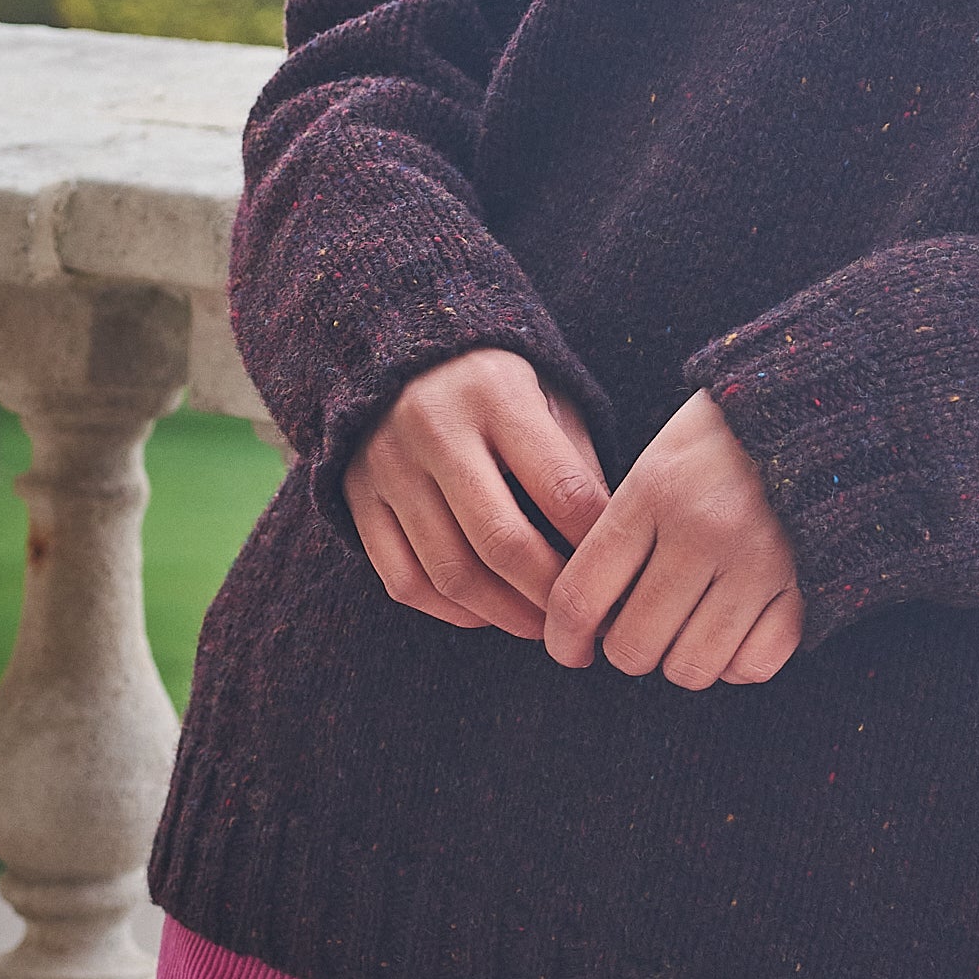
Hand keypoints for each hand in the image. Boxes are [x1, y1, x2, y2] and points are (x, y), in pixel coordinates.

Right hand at [346, 349, 610, 639]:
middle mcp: (434, 427)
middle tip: (584, 621)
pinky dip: (450, 611)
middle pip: (502, 542)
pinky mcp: (357, 497)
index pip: (562, 488)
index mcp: (498, 393)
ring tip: (544, 627)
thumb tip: (610, 552)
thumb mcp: (550, 398)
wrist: (399, 351)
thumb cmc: (499, 387)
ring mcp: (388, 466)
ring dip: (505, 615)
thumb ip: (579, 465)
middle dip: (552, 596)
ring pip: (450, 572)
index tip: (621, 576)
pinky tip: (487, 613)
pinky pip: (404, 580)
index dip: (596, 546)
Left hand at [543, 390, 803, 689]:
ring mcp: (760, 562)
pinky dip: (736, 663)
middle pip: (633, 645)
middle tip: (638, 630)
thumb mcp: (660, 461)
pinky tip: (733, 634)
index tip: (569, 648)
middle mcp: (705, 530)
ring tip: (687, 630)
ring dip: (680, 660)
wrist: (825, 410)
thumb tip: (587, 617)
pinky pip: (753, 666)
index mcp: (656, 490)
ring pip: (691, 667)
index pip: (582, 594)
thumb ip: (621, 530)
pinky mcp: (808, 585)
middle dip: (626, 650)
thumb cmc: (727, 439)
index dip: (563, 638)